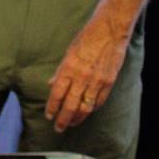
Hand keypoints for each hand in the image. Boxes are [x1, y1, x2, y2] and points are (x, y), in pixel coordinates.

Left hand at [45, 15, 128, 132]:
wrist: (109, 31)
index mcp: (68, 68)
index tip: (48, 116)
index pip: (57, 94)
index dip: (52, 107)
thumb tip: (52, 84)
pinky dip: (91, 109)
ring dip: (77, 118)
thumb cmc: (86, 38)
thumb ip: (61, 71)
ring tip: (71, 123)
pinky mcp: (109, 82)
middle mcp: (82, 77)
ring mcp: (97, 81)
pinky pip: (99, 101)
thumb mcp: (68, 52)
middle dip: (63, 119)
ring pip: (85, 107)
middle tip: (58, 128)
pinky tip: (86, 112)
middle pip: (70, 105)